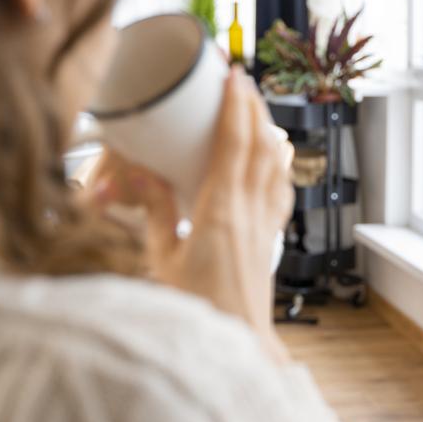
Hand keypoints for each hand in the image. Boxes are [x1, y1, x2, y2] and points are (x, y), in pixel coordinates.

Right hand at [86, 67, 294, 361]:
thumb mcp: (161, 259)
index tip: (233, 77)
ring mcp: (264, 224)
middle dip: (252, 108)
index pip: (234, 145)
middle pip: (260, 145)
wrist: (236, 344)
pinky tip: (273, 156)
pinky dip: (276, 163)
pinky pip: (278, 189)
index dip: (235, 107)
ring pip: (274, 164)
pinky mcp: (269, 238)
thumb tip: (144, 174)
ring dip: (266, 130)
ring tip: (255, 108)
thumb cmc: (195, 309)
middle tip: (242, 79)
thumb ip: (156, 213)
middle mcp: (250, 211)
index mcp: (220, 211)